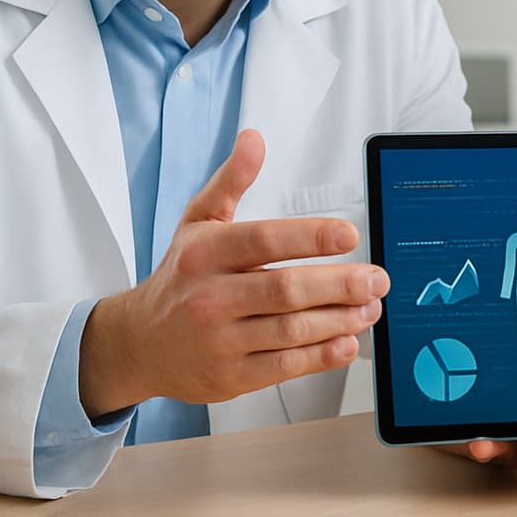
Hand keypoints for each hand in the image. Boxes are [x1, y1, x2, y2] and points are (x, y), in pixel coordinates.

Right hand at [78, 129, 388, 416]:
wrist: (140, 342)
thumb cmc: (180, 275)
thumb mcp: (198, 222)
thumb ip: (231, 180)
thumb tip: (254, 139)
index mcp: (205, 253)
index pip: (264, 241)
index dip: (311, 237)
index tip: (350, 235)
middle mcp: (210, 297)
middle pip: (286, 290)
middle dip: (340, 284)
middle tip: (376, 278)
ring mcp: (220, 341)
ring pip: (291, 330)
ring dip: (340, 320)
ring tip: (371, 307)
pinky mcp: (230, 377)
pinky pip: (285, 365)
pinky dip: (322, 355)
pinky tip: (347, 341)